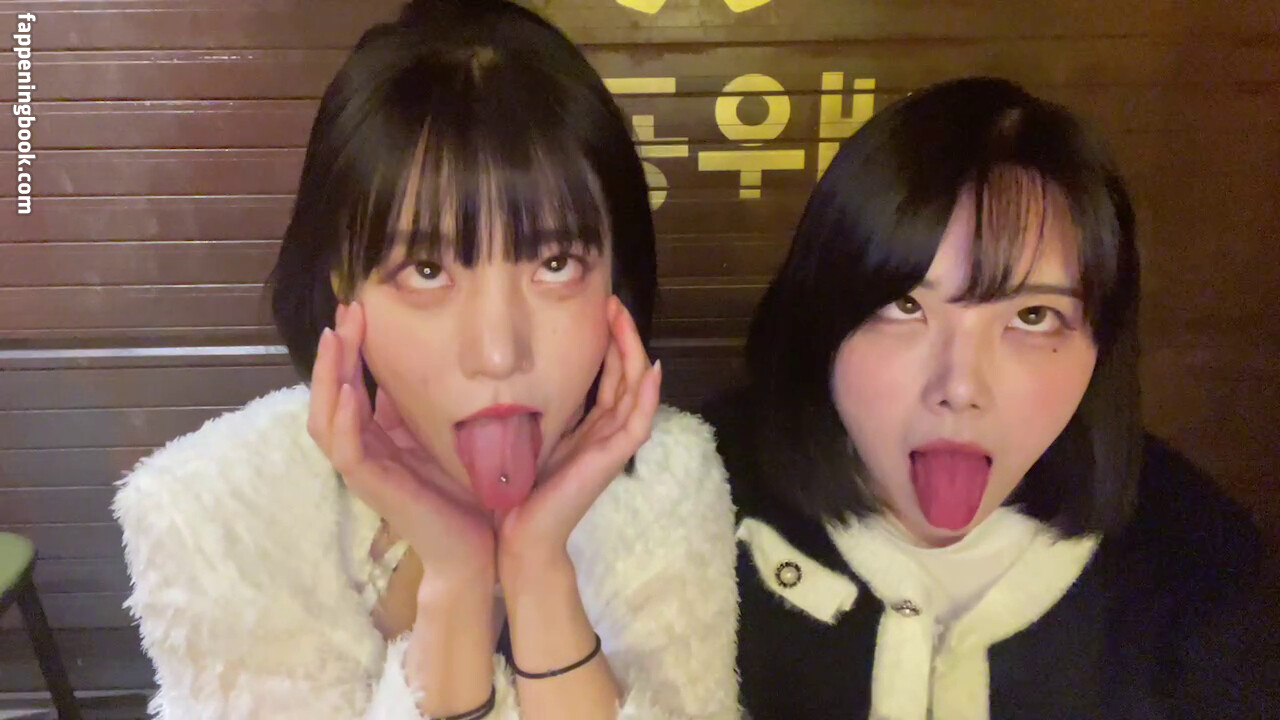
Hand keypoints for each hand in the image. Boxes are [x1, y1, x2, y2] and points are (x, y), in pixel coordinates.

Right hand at [308, 301, 496, 596]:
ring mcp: (363, 469)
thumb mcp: (442, 436)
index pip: (347, 385)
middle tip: (346, 309)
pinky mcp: (371, 486)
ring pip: (325, 417)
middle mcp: (363, 450)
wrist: (476, 546)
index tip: (358, 309)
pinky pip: (345, 448)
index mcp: (376, 437)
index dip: (349, 348)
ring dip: (328, 376)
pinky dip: (342, 417)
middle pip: (329, 394)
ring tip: (337, 336)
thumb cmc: (463, 494)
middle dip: (335, 351)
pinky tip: (348, 388)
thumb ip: (422, 408)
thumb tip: (421, 364)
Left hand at [495, 295, 661, 583]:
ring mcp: (612, 446)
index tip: (598, 309)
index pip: (610, 376)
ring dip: (634, 352)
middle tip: (613, 302)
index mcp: (590, 427)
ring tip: (624, 319)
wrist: (520, 535)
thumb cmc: (519, 492)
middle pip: (626, 375)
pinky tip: (650, 369)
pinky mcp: (612, 460)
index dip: (608, 342)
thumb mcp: (529, 438)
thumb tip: (522, 375)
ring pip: (636, 390)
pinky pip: (638, 423)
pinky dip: (647, 396)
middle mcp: (605, 433)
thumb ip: (540, 412)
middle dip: (622, 336)